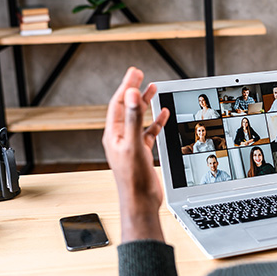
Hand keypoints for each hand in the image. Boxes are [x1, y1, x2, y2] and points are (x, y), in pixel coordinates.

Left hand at [102, 67, 169, 242]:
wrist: (140, 202)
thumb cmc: (133, 179)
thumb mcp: (134, 144)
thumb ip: (132, 118)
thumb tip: (130, 94)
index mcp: (113, 134)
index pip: (119, 103)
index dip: (127, 86)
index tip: (135, 73)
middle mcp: (120, 138)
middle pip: (127, 107)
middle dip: (135, 90)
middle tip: (141, 75)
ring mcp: (130, 145)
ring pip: (138, 118)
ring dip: (145, 104)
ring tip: (153, 89)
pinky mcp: (141, 153)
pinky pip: (148, 132)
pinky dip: (155, 122)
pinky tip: (163, 115)